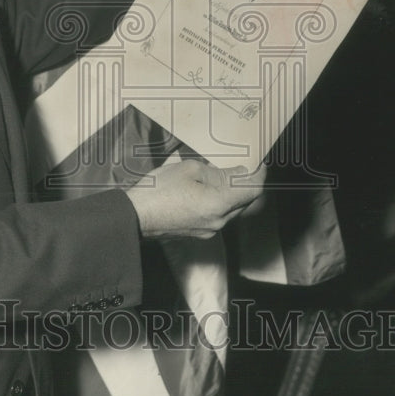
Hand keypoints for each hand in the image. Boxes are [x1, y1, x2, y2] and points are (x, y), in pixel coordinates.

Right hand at [126, 159, 266, 239]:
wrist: (135, 216)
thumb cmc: (159, 190)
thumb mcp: (190, 169)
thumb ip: (218, 172)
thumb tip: (236, 173)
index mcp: (220, 203)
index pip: (253, 190)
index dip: (259, 174)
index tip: (259, 162)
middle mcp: (220, 221)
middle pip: (245, 200)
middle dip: (245, 182)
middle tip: (239, 164)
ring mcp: (210, 230)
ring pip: (232, 208)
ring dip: (232, 192)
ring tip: (219, 174)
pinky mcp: (200, 232)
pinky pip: (219, 215)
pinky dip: (220, 201)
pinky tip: (207, 188)